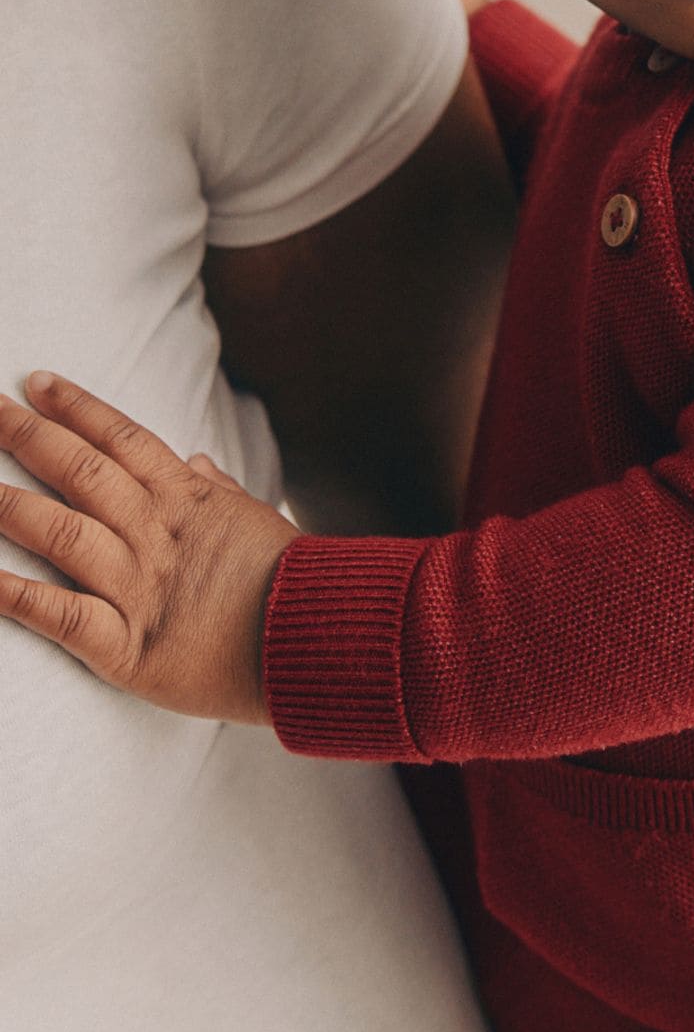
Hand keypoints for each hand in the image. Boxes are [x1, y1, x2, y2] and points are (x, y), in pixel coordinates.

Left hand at [0, 374, 296, 722]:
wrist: (323, 645)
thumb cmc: (296, 586)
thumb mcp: (260, 525)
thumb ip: (222, 493)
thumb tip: (199, 462)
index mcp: (192, 503)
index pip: (125, 440)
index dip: (78, 408)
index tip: (36, 383)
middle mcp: (158, 536)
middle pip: (82, 474)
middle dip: (28, 437)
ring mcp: (141, 589)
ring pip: (63, 534)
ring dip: (10, 507)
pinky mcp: (129, 648)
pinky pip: (62, 617)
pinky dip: (15, 596)